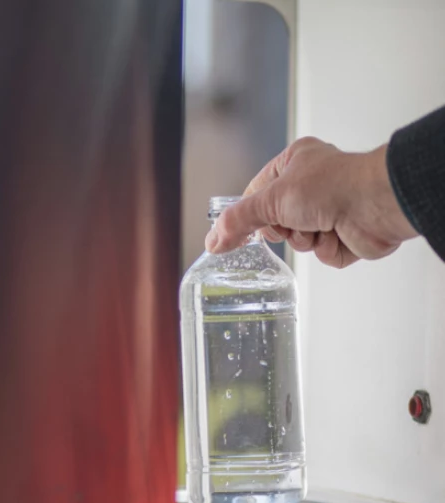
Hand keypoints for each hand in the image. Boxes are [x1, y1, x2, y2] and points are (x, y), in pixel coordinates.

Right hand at [205, 137, 418, 267]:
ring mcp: (329, 210)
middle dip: (284, 228)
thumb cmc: (332, 186)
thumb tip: (212, 242)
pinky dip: (326, 248)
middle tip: (292, 220)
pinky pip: (320, 252)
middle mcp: (311, 184)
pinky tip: (337, 234)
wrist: (376, 203)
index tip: (237, 233)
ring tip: (321, 225)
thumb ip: (238, 221)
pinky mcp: (344, 234)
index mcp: (293, 163)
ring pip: (298, 240)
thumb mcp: (272, 199)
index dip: (248, 214)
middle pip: (276, 222)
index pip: (256, 193)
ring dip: (306, 239)